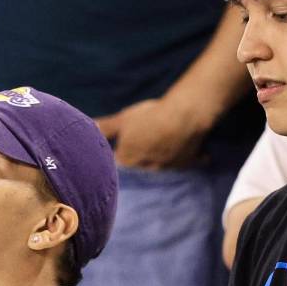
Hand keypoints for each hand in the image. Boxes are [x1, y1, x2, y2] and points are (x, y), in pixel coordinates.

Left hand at [94, 97, 210, 169]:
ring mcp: (167, 167)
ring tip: (163, 146)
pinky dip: (190, 159)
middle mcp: (146, 169)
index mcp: (128, 160)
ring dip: (160, 158)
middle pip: (139, 165)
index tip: (121, 143)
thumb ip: (106, 127)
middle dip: (138, 156)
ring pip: (161, 165)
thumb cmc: (149, 116)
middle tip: (143, 141)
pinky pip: (187, 163)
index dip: (119, 150)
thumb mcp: (123, 119)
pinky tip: (198, 155)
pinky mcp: (187, 163)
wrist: (183, 117)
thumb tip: (88, 128)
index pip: (118, 161)